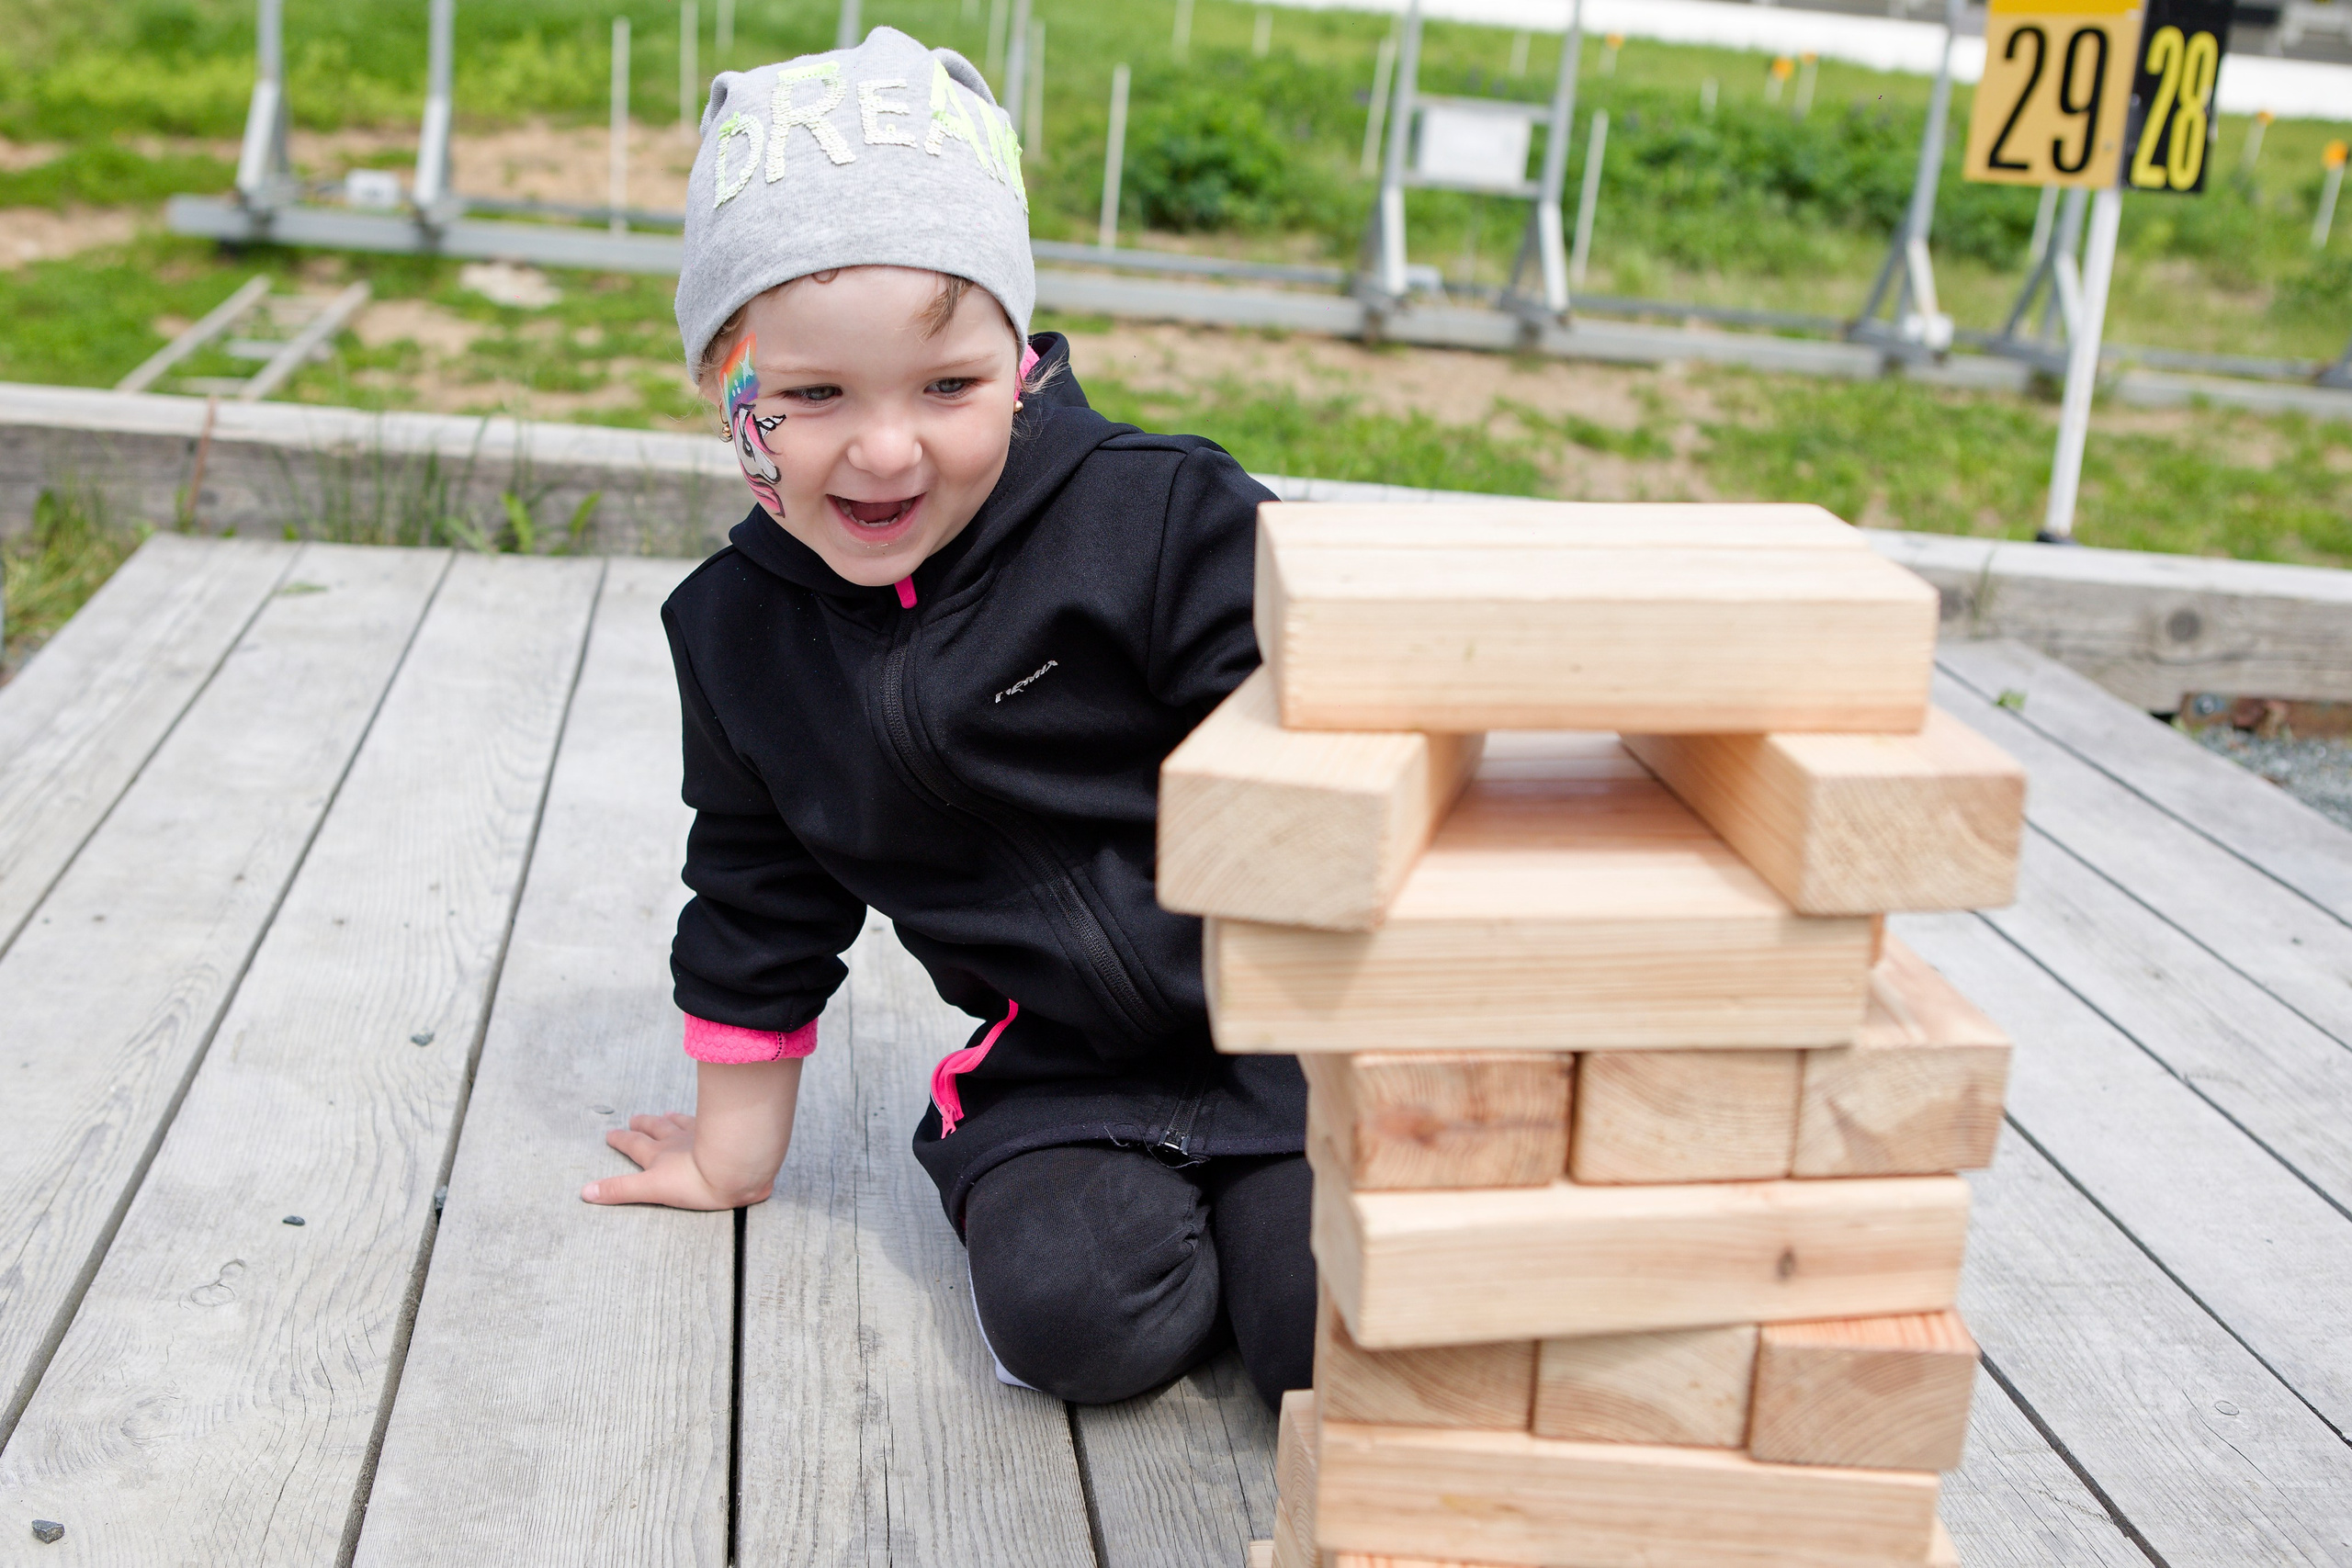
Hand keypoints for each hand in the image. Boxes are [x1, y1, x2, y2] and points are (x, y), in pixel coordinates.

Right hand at [581, 1112, 771, 1209]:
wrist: (737, 1165)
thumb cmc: (697, 1182)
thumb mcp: (651, 1189)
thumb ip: (620, 1190)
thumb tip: (584, 1193)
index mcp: (660, 1155)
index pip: (634, 1145)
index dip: (621, 1140)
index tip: (611, 1134)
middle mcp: (677, 1141)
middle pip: (656, 1128)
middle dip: (644, 1124)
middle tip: (635, 1118)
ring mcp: (702, 1135)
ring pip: (682, 1123)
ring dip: (672, 1119)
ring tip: (667, 1114)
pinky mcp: (725, 1133)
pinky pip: (711, 1121)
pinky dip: (706, 1117)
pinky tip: (710, 1115)